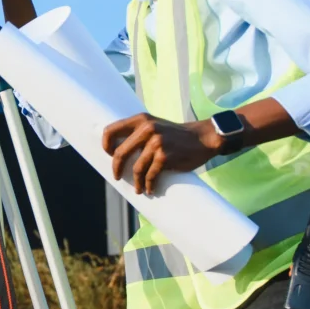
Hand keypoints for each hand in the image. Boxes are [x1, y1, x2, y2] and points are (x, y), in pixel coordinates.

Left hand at [103, 113, 220, 194]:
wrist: (203, 138)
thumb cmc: (176, 135)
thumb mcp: (155, 125)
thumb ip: (139, 133)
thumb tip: (117, 151)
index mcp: (141, 119)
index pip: (111, 130)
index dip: (106, 145)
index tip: (110, 155)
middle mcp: (147, 129)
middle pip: (120, 153)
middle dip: (116, 168)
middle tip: (117, 177)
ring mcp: (156, 143)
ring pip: (136, 169)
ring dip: (136, 182)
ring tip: (138, 188)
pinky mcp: (165, 157)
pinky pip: (150, 175)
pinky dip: (149, 185)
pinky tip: (150, 189)